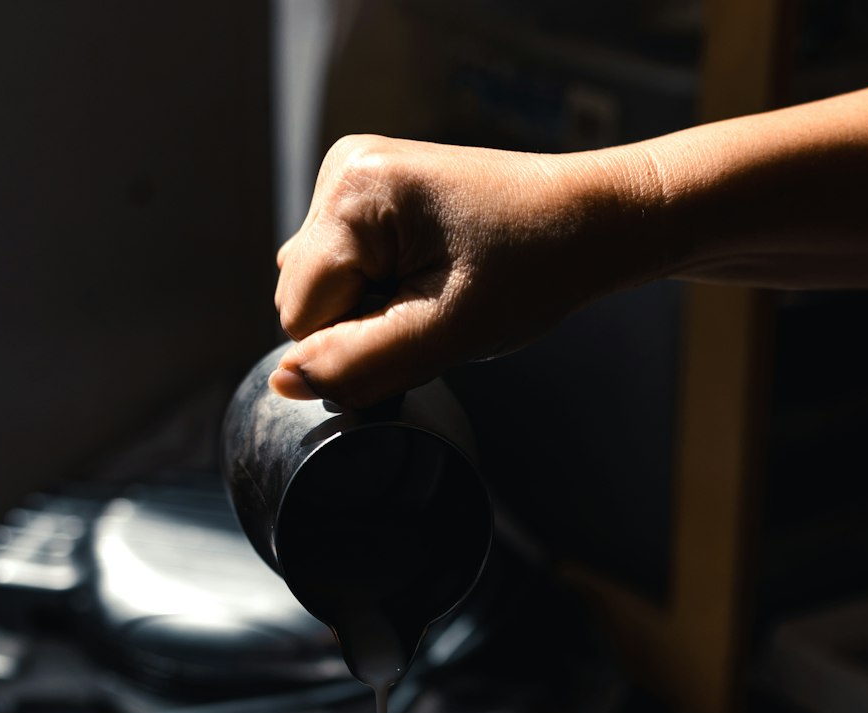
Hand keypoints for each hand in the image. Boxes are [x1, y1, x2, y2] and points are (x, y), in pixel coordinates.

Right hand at [270, 134, 642, 407]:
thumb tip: (281, 383)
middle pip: (302, 301)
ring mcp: (350, 179)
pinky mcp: (366, 194)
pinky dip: (378, 290)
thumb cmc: (531, 268)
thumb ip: (358, 364)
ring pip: (320, 291)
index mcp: (354, 194)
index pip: (299, 316)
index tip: (421, 329)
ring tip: (435, 290)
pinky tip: (427, 275)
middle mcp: (341, 172)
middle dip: (360, 326)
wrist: (586, 222)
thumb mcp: (445, 332)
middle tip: (433, 313)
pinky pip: (341, 271)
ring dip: (370, 312)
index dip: (355, 346)